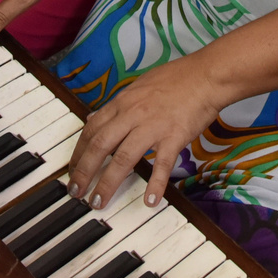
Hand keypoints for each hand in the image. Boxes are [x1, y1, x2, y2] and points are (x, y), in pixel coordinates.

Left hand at [67, 55, 222, 210]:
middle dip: (84, 171)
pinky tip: (149, 201)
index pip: (92, 129)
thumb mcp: (138, 86)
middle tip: (75, 191)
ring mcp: (153, 127)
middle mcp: (133, 115)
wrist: (205, 76)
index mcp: (123, 102)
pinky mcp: (174, 137)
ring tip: (98, 201)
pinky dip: (155, 185)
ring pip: (123, 158)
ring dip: (107, 182)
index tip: (72, 170)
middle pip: (100, 145)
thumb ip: (116, 105)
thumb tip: (94, 117)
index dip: (78, 152)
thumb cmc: (175, 79)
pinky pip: (162, 165)